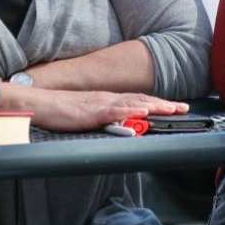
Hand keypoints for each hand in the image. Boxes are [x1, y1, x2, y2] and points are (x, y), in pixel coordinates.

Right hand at [27, 89, 187, 132]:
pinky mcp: (91, 112)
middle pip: (141, 100)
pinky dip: (130, 111)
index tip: (175, 107)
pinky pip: (114, 111)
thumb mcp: (90, 115)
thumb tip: (125, 126)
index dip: (158, 103)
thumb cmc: (63, 111)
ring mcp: (101, 104)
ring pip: (132, 103)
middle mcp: (108, 98)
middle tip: (183, 108)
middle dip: (163, 104)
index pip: (138, 100)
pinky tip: (142, 112)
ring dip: (153, 106)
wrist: (41, 104)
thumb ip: (106, 119)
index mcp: (109, 100)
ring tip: (170, 109)